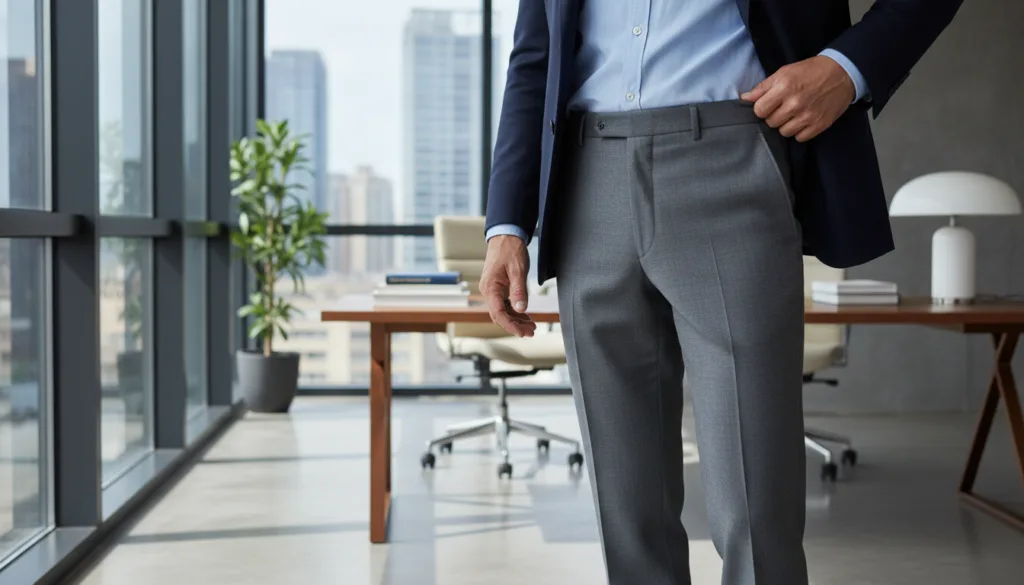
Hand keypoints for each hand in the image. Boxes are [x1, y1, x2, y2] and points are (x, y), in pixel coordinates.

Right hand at [479, 235, 535, 337]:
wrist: (505, 235)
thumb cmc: (510, 250)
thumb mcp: (518, 270)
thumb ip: (519, 290)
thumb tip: (520, 309)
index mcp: (490, 287)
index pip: (498, 314)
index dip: (511, 325)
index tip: (523, 333)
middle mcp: (488, 290)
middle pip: (500, 315)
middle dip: (515, 325)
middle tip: (531, 332)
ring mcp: (492, 289)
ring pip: (502, 311)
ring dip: (516, 319)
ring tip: (531, 325)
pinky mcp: (497, 287)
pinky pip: (504, 304)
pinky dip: (514, 311)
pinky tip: (525, 315)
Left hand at [741, 55, 855, 142]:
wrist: (842, 73)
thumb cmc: (810, 71)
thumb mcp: (784, 72)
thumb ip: (763, 87)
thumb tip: (744, 98)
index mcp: (784, 88)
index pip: (759, 110)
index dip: (762, 108)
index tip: (768, 104)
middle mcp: (795, 104)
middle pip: (770, 123)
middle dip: (774, 116)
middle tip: (783, 107)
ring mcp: (808, 116)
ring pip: (784, 132)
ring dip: (786, 125)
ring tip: (793, 114)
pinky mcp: (819, 125)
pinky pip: (799, 138)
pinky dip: (799, 131)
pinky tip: (803, 120)